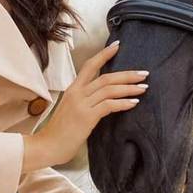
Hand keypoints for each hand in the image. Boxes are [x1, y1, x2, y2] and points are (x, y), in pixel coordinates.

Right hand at [34, 40, 148, 166]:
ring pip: (109, 89)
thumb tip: (105, 99)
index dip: (104, 55)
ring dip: (129, 88)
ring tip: (143, 88)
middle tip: (144, 74)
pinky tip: (133, 103)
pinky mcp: (86, 116)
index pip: (90, 66)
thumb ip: (85, 101)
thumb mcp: (72, 109)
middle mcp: (77, 93)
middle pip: (106, 77)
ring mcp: (81, 104)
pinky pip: (109, 105)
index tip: (117, 46)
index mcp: (73, 89)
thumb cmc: (60, 131)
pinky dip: (123, 103)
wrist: (48, 146)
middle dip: (127, 75)